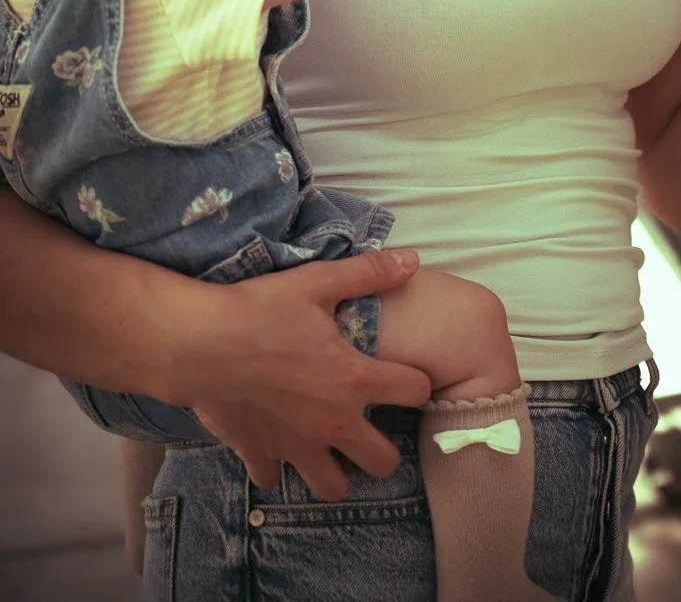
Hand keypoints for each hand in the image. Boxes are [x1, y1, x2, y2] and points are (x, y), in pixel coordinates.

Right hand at [186, 249, 430, 499]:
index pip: (417, 392)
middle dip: (384, 446)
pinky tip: (277, 438)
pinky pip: (275, 479)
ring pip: (334, 487)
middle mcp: (332, 424)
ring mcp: (295, 446)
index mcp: (354, 381)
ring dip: (337, 468)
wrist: (196, 342)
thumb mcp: (317, 282)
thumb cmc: (259, 309)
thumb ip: (369, 273)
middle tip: (369, 422)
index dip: (416, 381)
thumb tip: (413, 260)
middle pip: (383, 462)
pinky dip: (278, 464)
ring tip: (330, 443)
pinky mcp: (259, 454)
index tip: (403, 375)